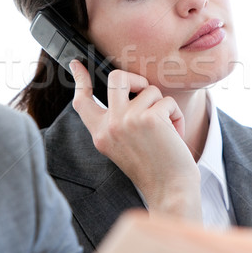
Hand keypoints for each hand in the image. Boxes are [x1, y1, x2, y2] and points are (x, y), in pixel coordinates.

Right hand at [70, 60, 201, 221]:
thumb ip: (119, 120)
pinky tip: (175, 135)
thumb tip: (128, 88)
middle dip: (136, 79)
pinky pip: (167, 101)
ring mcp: (126, 121)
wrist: (170, 189)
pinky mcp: (148, 118)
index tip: (76, 63)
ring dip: (163, 107)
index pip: (82, 102)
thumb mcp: (126, 144)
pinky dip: (176, 116)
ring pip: (149, 89)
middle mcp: (109, 126)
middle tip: (145, 91)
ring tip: (166, 130)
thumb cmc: (154, 167)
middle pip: (116, 78)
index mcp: (100, 134)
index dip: (79, 79)